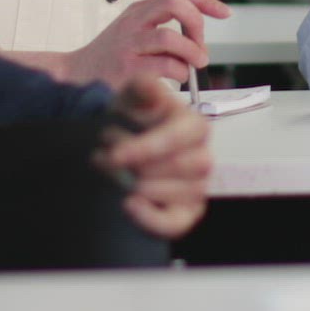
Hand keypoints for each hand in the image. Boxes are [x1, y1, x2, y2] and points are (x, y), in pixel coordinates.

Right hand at [66, 0, 230, 87]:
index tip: (224, 13)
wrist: (76, 75)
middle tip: (199, 46)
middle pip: (175, 5)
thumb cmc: (111, 58)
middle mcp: (134, 22)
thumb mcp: (134, 33)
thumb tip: (199, 40)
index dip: (205, 2)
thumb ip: (162, 28)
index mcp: (138, 10)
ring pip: (171, 39)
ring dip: (191, 53)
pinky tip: (175, 79)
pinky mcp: (128, 68)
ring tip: (192, 65)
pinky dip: (179, 73)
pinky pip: (166, 67)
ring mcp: (129, 44)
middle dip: (197, 25)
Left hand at [98, 77, 211, 238]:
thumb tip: (152, 87)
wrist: (122, 142)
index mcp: (195, 125)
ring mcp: (197, 187)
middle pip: (177, 167)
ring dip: (134, 185)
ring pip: (172, 193)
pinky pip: (175, 224)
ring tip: (111, 171)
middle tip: (106, 156)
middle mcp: (203, 157)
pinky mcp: (186, 213)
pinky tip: (129, 204)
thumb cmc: (132, 118)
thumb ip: (143, 87)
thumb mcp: (133, 96)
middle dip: (135, 165)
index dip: (146, 147)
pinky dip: (151, 218)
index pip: (178, 139)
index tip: (116, 153)